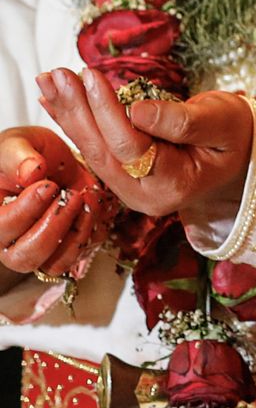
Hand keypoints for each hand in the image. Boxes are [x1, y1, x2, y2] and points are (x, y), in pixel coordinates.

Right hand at [0, 126, 111, 279]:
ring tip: (86, 197)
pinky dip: (93, 232)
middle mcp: (10, 242)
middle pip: (27, 256)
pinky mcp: (65, 248)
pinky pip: (81, 255)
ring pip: (55, 263)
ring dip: (77, 232)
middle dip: (55, 225)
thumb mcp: (16, 144)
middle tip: (71, 195)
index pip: (3, 229)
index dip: (28, 210)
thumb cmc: (24, 154)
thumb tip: (30, 172)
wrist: (51, 159)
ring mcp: (39, 249)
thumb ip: (18, 155)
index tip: (48, 185)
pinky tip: (94, 204)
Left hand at [36, 68, 252, 217]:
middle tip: (55, 75)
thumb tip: (137, 110)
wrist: (240, 157)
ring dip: (69, 114)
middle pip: (103, 151)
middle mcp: (145, 196)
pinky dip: (75, 122)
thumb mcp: (221, 122)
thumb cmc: (236, 134)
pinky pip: (96, 148)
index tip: (90, 74)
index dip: (108, 111)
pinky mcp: (124, 177)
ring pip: (93, 150)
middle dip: (77, 111)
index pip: (131, 147)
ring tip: (48, 81)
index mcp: (174, 185)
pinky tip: (55, 101)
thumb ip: (183, 120)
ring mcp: (131, 190)